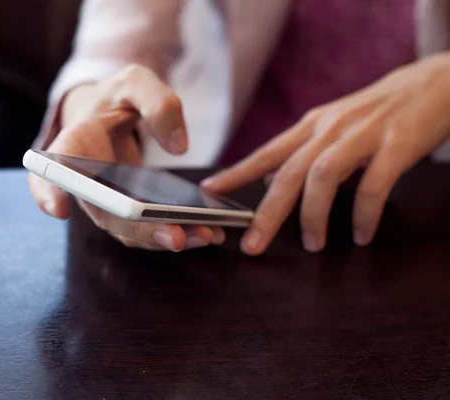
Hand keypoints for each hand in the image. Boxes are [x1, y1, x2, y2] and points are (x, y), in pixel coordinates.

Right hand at [28, 64, 224, 250]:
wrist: (114, 113)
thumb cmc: (119, 97)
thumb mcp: (137, 82)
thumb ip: (158, 103)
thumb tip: (178, 148)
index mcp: (76, 144)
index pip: (54, 169)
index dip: (49, 191)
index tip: (59, 210)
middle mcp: (85, 181)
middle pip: (102, 214)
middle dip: (138, 229)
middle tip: (176, 237)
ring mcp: (105, 201)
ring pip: (126, 230)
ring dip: (163, 238)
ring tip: (205, 234)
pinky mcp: (126, 211)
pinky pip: (145, 230)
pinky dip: (175, 233)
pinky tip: (208, 232)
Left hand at [202, 52, 449, 254]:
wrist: (435, 82)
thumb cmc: (378, 111)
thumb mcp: (332, 127)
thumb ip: (301, 153)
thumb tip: (268, 180)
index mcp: (311, 126)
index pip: (265, 153)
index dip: (236, 173)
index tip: (209, 191)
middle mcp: (329, 129)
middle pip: (287, 172)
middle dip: (266, 212)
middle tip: (252, 245)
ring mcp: (362, 135)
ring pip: (322, 176)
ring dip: (312, 214)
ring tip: (312, 246)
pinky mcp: (396, 144)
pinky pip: (374, 184)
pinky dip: (364, 212)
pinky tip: (361, 235)